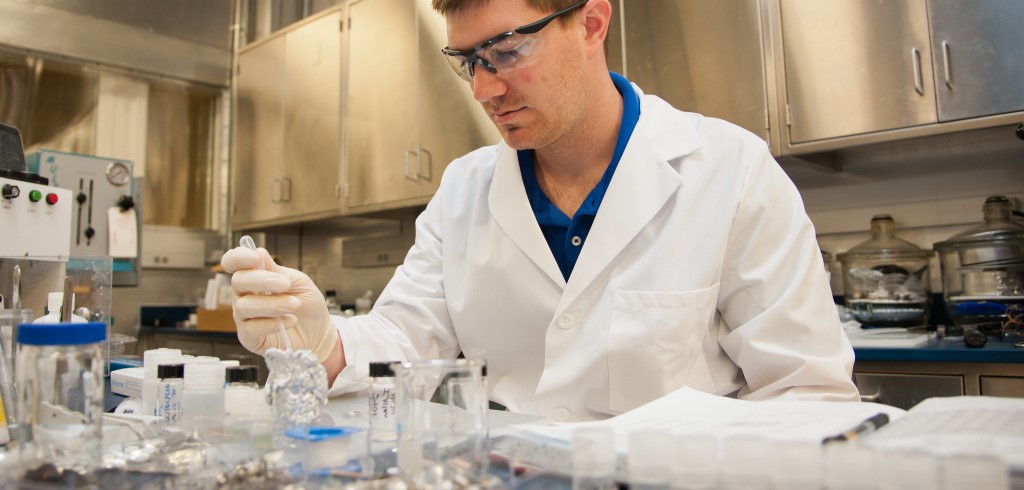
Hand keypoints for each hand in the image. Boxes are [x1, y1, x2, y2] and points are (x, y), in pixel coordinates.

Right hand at [220, 246, 338, 361]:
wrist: (318, 330)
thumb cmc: (306, 303)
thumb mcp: (298, 282)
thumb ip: (278, 271)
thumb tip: (259, 252)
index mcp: (253, 277)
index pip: (233, 263)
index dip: (237, 258)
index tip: (254, 258)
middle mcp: (243, 295)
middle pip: (238, 281)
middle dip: (262, 280)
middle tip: (286, 284)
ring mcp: (244, 317)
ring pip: (244, 306)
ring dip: (272, 304)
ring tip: (294, 305)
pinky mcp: (248, 337)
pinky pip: (250, 329)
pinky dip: (271, 324)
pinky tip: (290, 320)